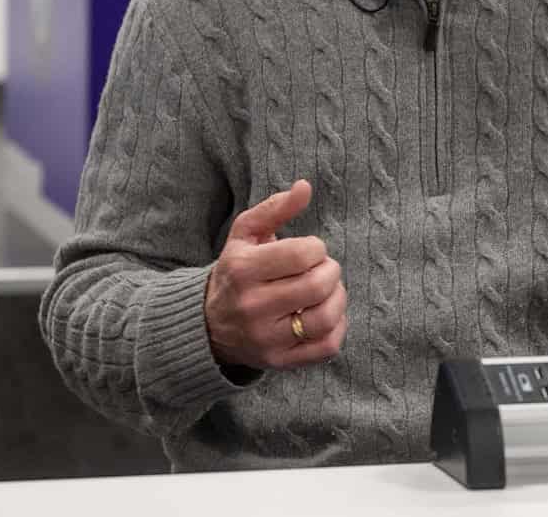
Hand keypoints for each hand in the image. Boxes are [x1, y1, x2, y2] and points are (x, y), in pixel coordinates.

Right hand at [203, 180, 347, 369]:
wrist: (209, 325)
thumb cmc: (236, 271)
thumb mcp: (245, 234)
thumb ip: (275, 207)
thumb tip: (305, 186)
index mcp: (242, 270)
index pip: (302, 254)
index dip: (317, 248)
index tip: (310, 251)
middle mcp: (251, 307)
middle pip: (317, 286)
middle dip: (330, 271)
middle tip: (322, 269)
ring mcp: (265, 339)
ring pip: (325, 318)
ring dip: (338, 298)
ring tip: (327, 290)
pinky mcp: (280, 361)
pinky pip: (327, 347)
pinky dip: (338, 327)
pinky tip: (327, 314)